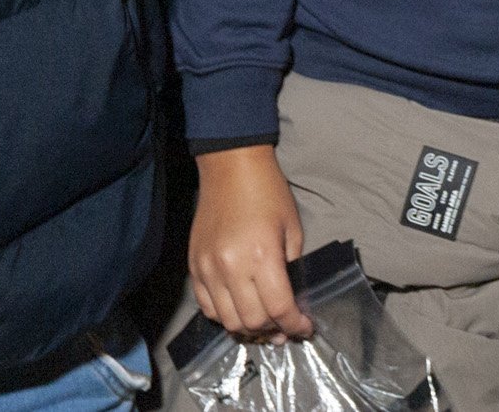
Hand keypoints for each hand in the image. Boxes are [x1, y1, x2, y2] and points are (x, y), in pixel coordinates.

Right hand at [189, 145, 312, 338]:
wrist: (231, 167)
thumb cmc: (268, 193)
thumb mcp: (292, 229)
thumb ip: (291, 267)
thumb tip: (292, 300)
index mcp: (261, 255)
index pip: (279, 308)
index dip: (295, 325)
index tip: (305, 328)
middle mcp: (231, 267)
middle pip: (252, 320)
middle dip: (274, 330)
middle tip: (286, 328)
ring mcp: (208, 268)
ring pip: (227, 320)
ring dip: (248, 328)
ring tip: (264, 324)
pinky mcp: (193, 266)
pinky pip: (207, 306)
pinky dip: (224, 315)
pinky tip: (239, 308)